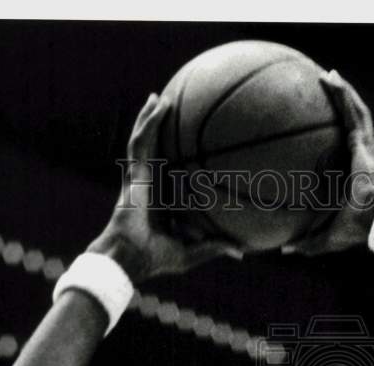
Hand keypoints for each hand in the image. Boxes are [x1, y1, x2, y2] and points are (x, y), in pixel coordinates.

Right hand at [89, 94, 242, 282]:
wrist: (132, 256)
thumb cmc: (156, 259)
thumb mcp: (192, 252)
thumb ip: (214, 247)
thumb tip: (241, 253)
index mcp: (160, 202)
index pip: (168, 176)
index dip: (173, 161)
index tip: (186, 148)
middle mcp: (149, 186)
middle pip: (154, 152)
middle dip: (158, 132)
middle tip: (168, 111)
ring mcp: (140, 178)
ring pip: (143, 142)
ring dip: (149, 119)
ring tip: (157, 98)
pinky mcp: (134, 173)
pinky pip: (141, 142)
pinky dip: (148, 122)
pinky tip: (157, 104)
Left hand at [283, 70, 373, 255]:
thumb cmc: (357, 229)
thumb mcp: (326, 236)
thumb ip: (306, 242)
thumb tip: (284, 250)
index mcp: (354, 173)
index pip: (344, 149)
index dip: (334, 135)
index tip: (322, 126)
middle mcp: (361, 155)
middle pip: (349, 125)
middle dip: (339, 107)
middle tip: (324, 91)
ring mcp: (365, 146)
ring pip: (354, 112)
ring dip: (342, 92)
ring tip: (328, 75)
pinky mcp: (365, 141)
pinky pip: (354, 111)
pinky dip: (344, 94)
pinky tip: (331, 78)